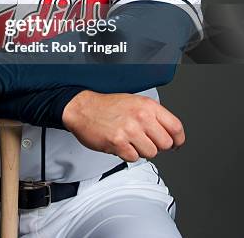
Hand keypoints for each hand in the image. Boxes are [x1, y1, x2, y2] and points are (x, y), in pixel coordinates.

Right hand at [62, 91, 184, 161]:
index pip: (176, 127)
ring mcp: (130, 130)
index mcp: (147, 106)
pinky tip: (121, 143)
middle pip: (166, 144)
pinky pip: (134, 158)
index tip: (176, 144)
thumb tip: (169, 133)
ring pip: (151, 153)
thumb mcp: (135, 102)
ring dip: (142, 151)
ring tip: (130, 141)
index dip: (178, 139)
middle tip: (146, 140)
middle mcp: (141, 117)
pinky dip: (128, 154)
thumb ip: (153, 115)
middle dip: (157, 146)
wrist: (83, 108)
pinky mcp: (118, 143)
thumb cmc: (107, 106)